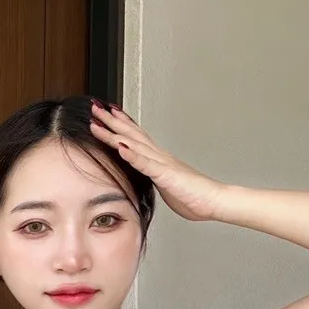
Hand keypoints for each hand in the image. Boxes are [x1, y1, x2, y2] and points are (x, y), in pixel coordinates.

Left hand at [91, 102, 227, 222]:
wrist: (214, 201)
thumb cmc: (193, 195)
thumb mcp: (166, 185)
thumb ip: (154, 177)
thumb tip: (144, 176)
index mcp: (158, 159)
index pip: (135, 137)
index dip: (120, 124)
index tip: (106, 113)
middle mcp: (159, 156)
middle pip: (131, 134)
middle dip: (111, 120)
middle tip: (95, 107)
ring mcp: (162, 163)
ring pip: (134, 143)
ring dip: (115, 132)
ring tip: (99, 121)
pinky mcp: (165, 175)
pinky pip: (146, 164)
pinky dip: (132, 155)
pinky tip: (120, 146)